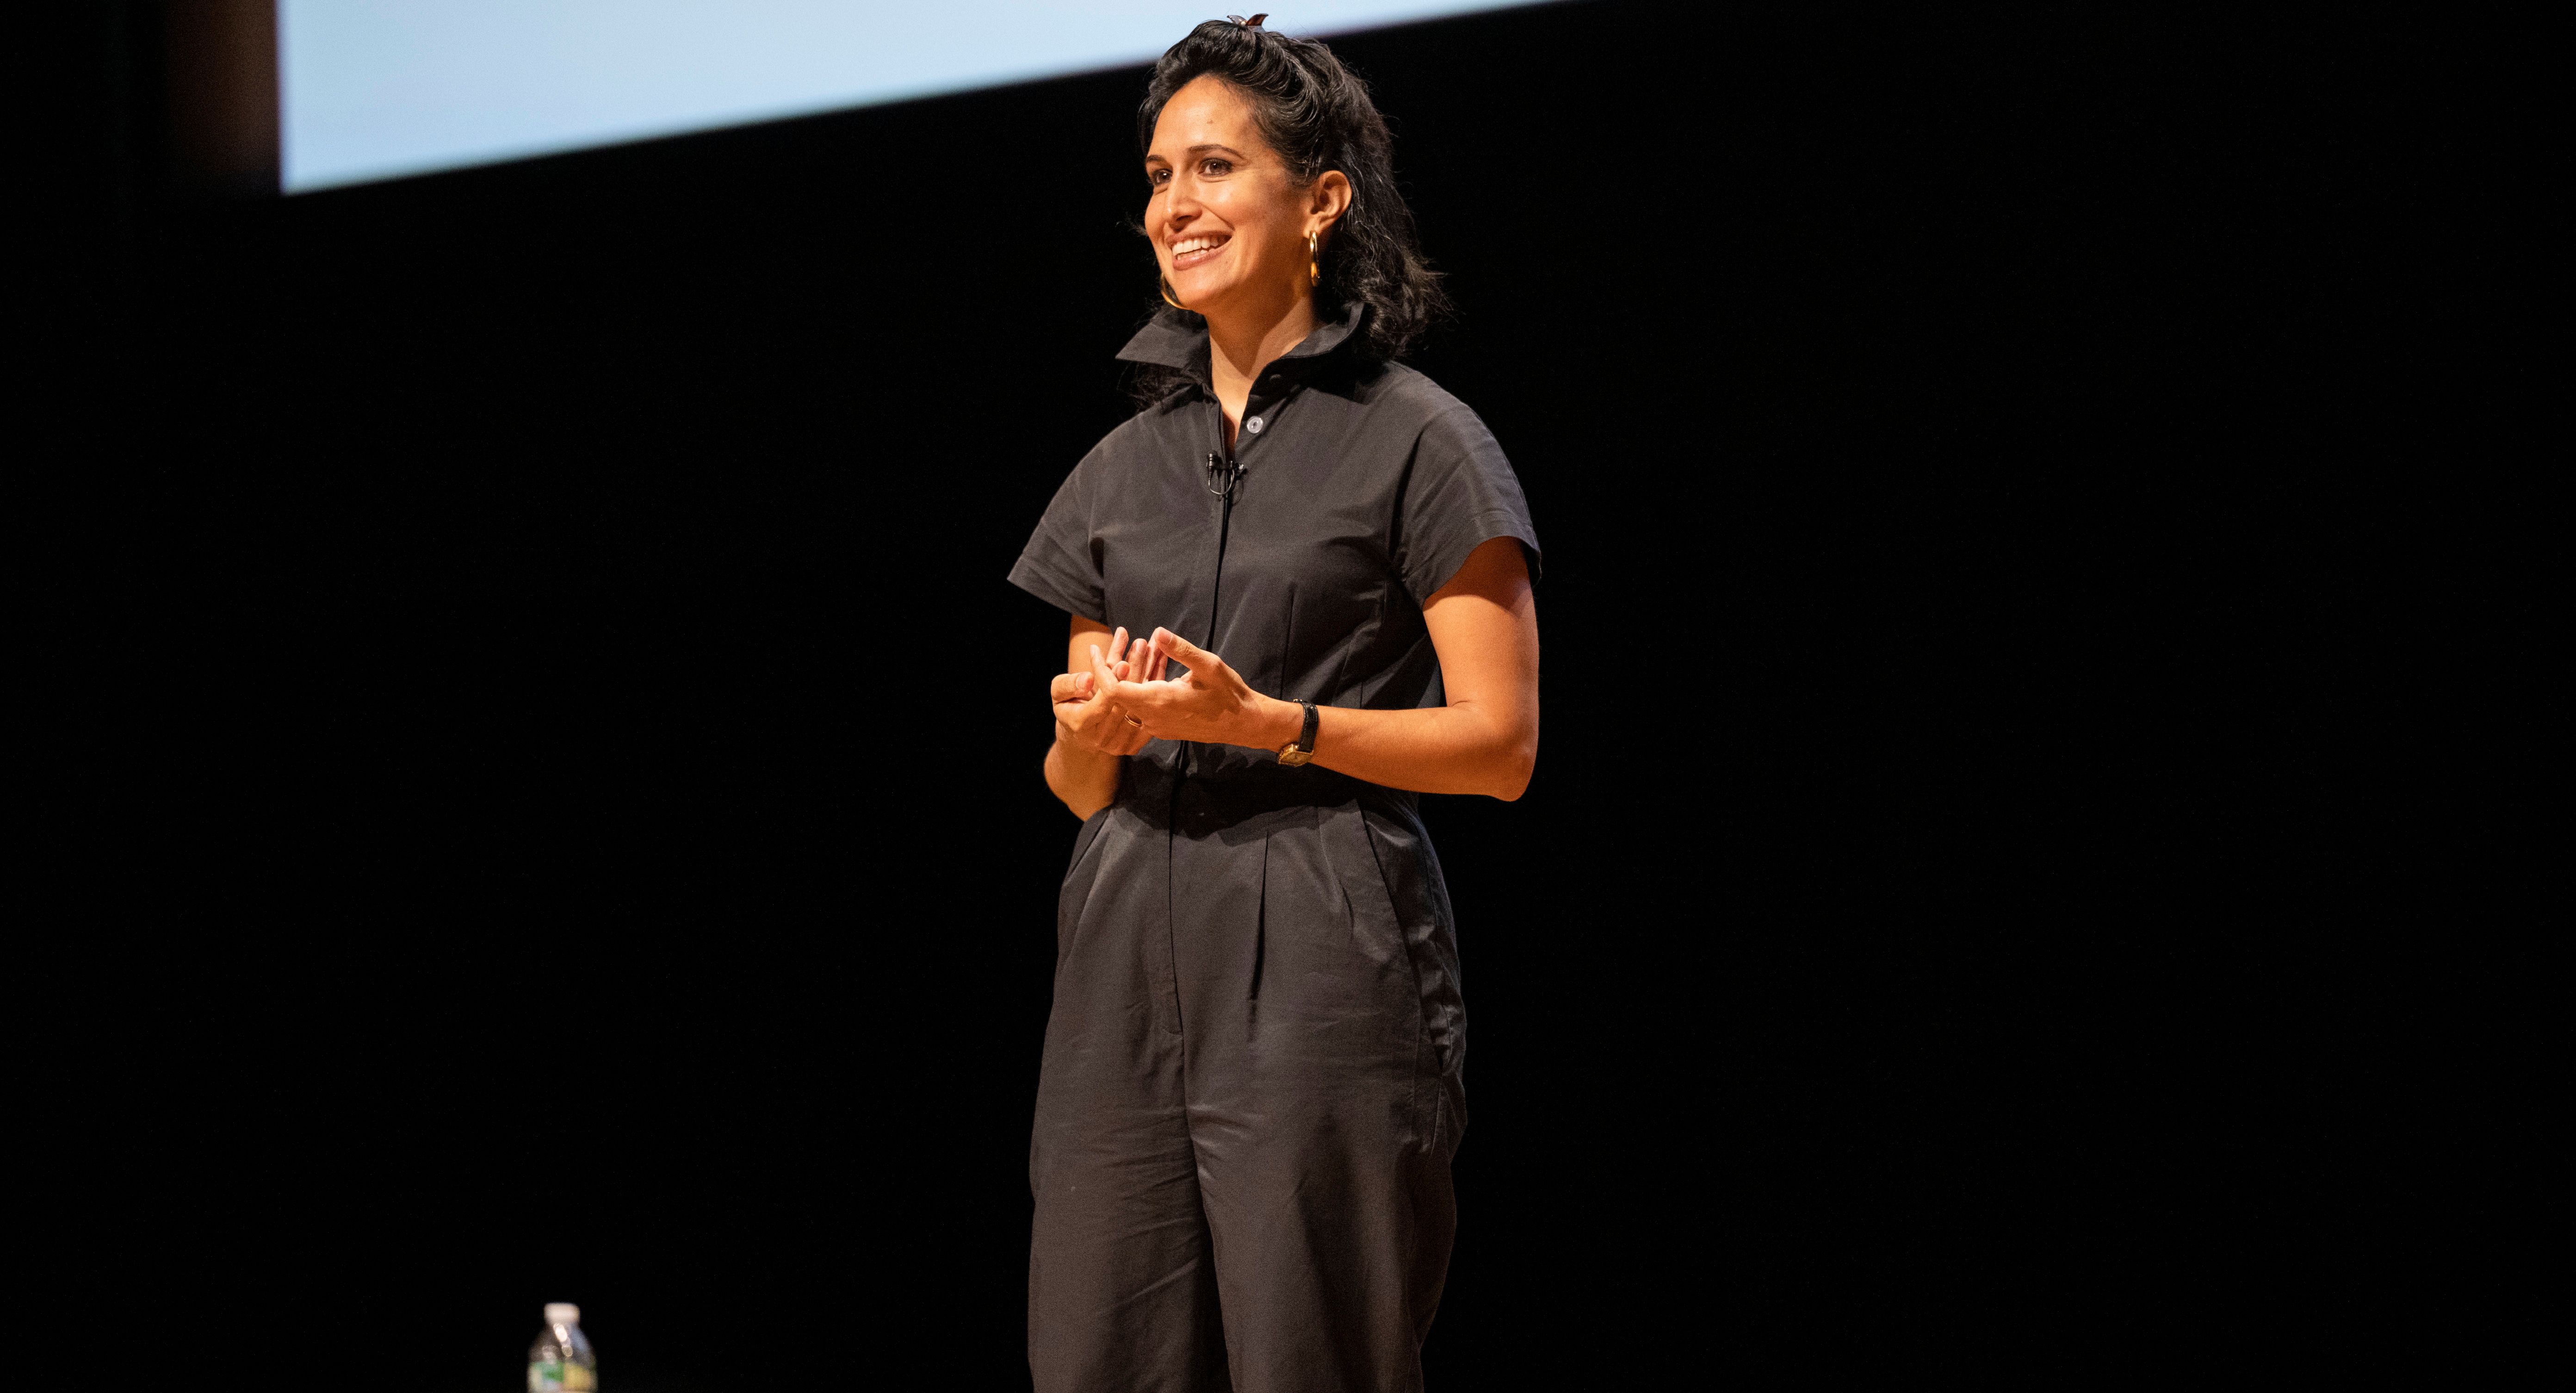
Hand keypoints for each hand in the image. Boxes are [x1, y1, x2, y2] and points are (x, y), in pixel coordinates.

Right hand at [1051, 626, 1167, 755]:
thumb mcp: (1058, 693)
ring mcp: (1121, 743)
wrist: (1080, 736)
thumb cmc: (1067, 706)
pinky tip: (1159, 663)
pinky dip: (1155, 686)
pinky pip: (1149, 710)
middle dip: (1135, 669)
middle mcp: (1103, 737)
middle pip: (1125, 700)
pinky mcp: (1135, 742)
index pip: (1102, 701)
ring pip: (1140, 704)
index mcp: (1082, 725)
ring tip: (1153, 648)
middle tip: (1142, 645)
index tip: (1123, 662)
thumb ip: (1068, 684)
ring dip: (1149, 673)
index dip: (1113, 681)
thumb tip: (1088, 678)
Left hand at [1110, 629, 1298, 749]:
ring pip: (1129, 701)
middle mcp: (1152, 718)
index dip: (1099, 669)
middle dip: (1113, 667)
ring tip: (1138, 649)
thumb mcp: (1208, 666)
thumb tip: (1157, 631)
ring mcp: (1156, 726)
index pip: (1113, 689)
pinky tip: (1154, 667)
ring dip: (1130, 676)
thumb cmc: (1228, 693)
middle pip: (1117, 695)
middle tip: (1116, 642)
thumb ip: (1180, 650)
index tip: (1095, 649)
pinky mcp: (1162, 729)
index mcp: (1159, 701)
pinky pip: (1141, 708)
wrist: (1243, 724)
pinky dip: (1141, 687)